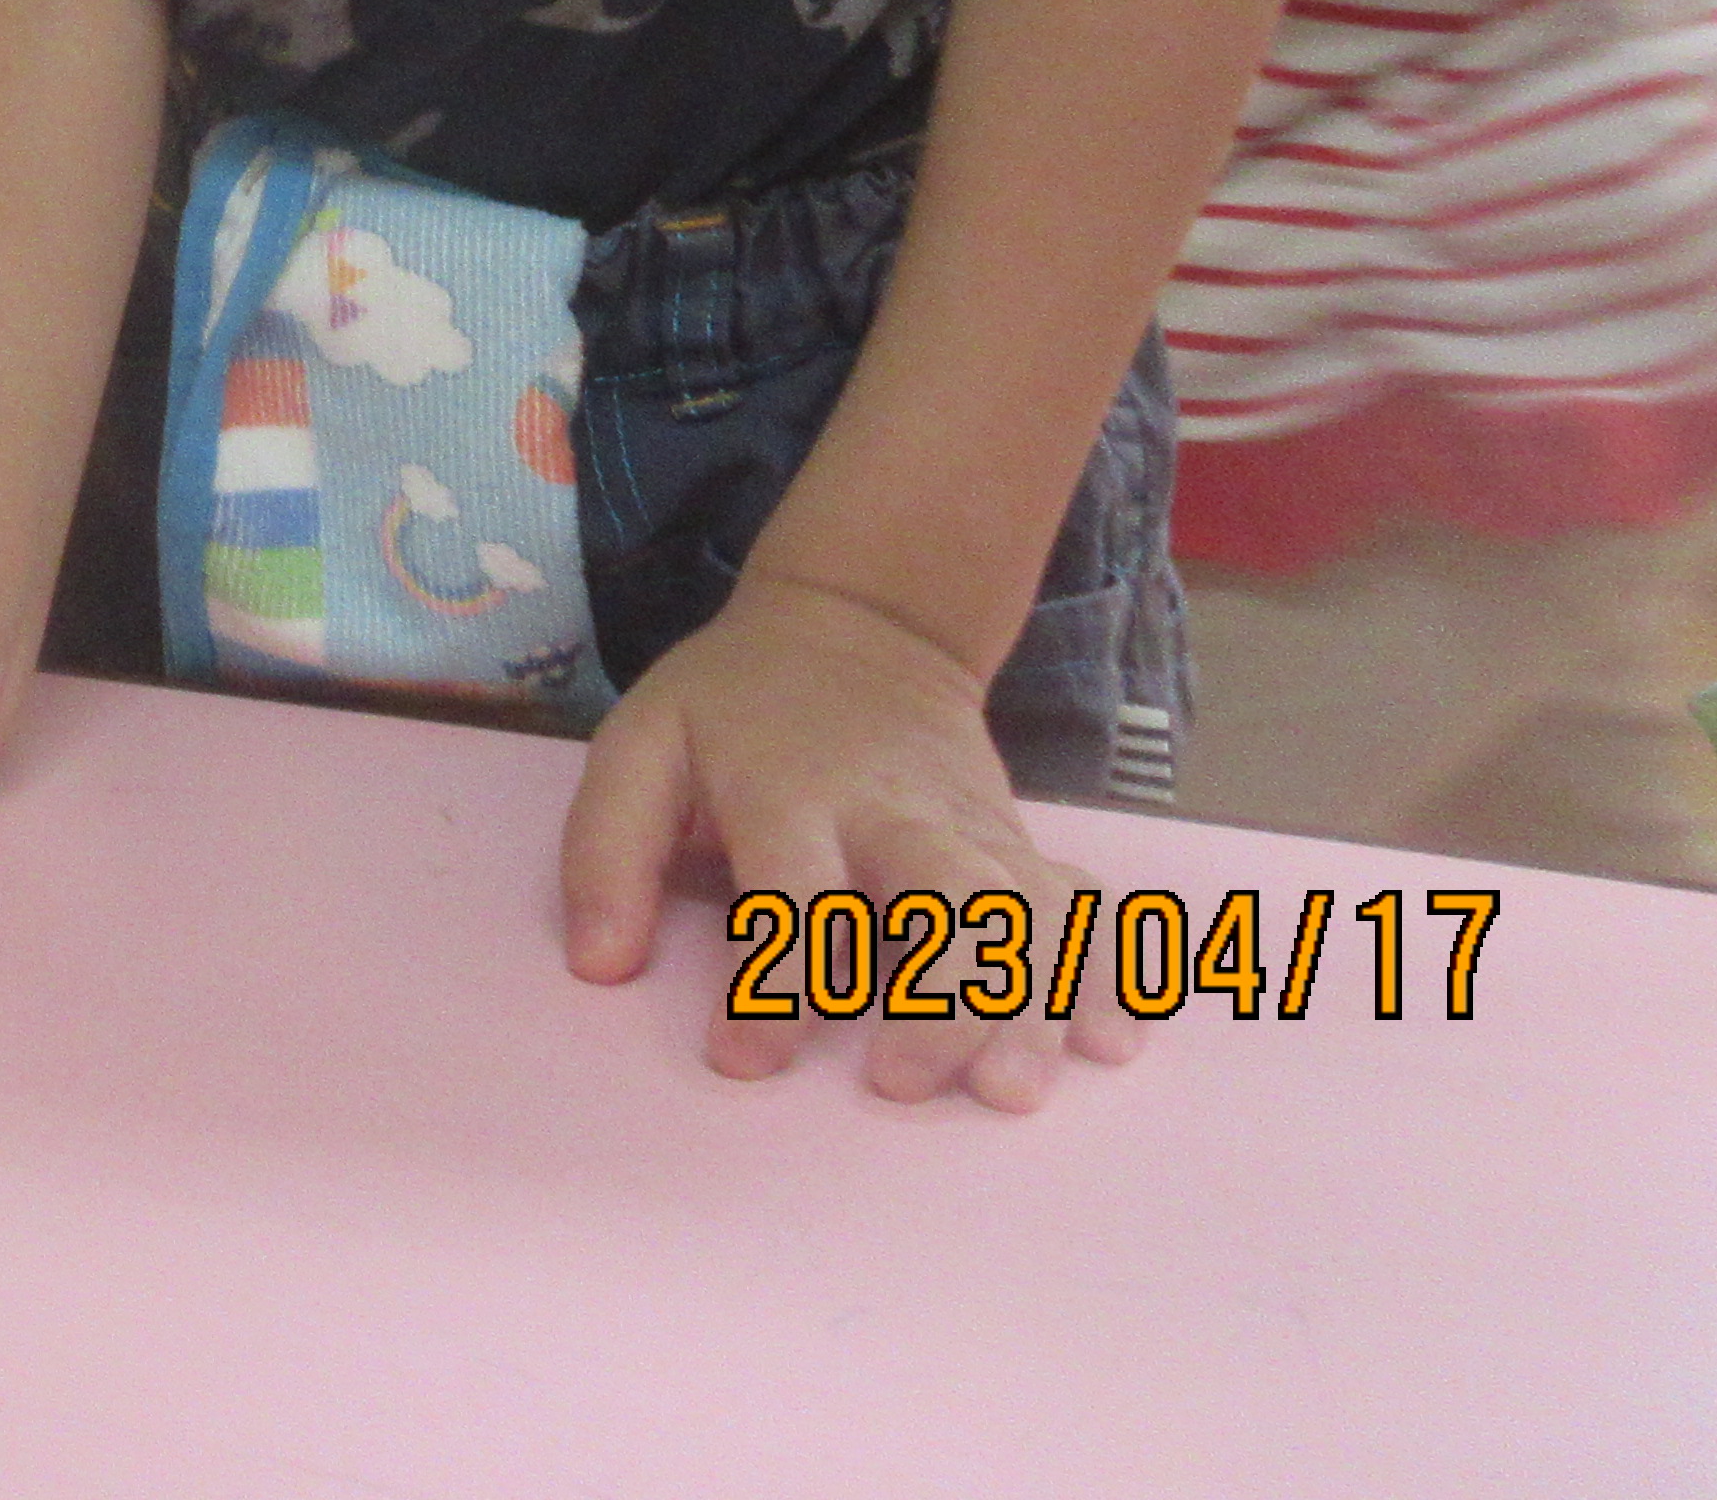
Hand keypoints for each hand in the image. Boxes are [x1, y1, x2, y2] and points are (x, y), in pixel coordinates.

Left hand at [558, 568, 1136, 1111]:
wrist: (860, 627)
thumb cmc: (733, 709)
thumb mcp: (641, 745)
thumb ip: (607, 850)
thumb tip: (598, 964)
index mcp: (791, 792)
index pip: (793, 893)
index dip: (772, 980)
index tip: (741, 1060)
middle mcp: (897, 813)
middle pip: (950, 896)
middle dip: (942, 993)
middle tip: (909, 1083)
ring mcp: (974, 829)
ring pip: (1030, 911)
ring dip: (1035, 1000)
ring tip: (1015, 1089)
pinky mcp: (1020, 846)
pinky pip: (1081, 906)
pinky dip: (1109, 970)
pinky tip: (1118, 1040)